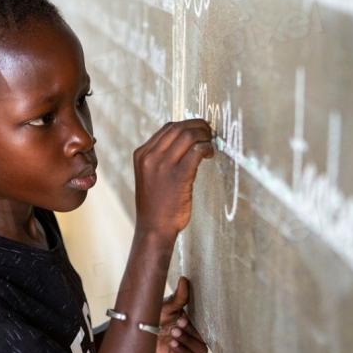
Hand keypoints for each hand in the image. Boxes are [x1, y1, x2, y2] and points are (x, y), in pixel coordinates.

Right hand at [133, 119, 214, 240]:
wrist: (154, 227)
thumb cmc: (155, 205)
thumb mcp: (149, 175)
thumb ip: (159, 158)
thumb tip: (182, 142)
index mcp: (141, 154)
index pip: (167, 128)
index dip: (187, 124)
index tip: (199, 129)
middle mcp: (150, 156)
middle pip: (179, 128)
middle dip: (198, 126)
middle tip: (209, 133)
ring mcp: (163, 165)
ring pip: (189, 135)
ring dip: (204, 136)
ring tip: (211, 143)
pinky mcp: (179, 175)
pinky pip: (197, 151)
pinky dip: (207, 148)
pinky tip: (210, 154)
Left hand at [155, 276, 208, 352]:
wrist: (137, 329)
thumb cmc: (153, 315)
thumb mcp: (167, 305)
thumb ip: (179, 296)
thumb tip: (184, 279)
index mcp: (191, 322)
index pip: (206, 327)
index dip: (198, 325)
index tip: (182, 317)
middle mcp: (191, 336)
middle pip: (205, 341)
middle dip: (192, 333)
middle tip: (176, 325)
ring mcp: (185, 347)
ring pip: (201, 351)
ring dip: (188, 342)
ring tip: (173, 333)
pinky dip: (184, 351)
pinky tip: (172, 343)